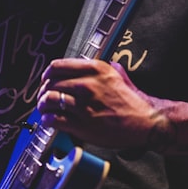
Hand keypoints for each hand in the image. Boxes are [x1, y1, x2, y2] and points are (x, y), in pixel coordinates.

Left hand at [37, 58, 173, 150]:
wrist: (145, 123)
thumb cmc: (133, 102)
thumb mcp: (119, 76)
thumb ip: (105, 68)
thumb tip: (96, 64)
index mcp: (95, 70)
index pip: (58, 66)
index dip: (47, 74)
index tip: (46, 79)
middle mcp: (87, 85)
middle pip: (51, 84)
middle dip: (44, 91)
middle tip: (44, 96)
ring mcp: (83, 105)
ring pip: (49, 100)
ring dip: (43, 105)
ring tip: (44, 108)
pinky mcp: (81, 124)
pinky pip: (53, 119)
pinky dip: (47, 120)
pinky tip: (49, 120)